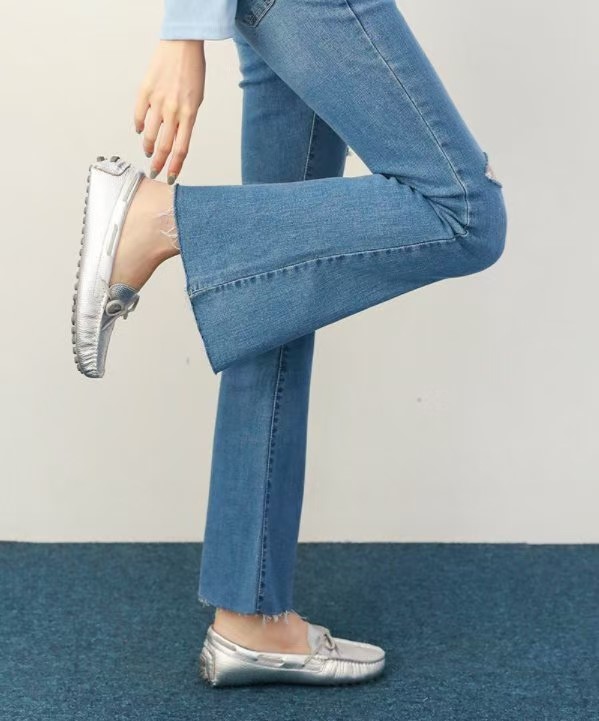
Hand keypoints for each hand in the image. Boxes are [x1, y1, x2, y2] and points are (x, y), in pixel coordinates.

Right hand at [134, 40, 205, 182]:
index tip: (170, 177)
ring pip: (149, 134)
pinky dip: (138, 126)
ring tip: (149, 152)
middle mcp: (173, 110)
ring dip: (148, 147)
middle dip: (158, 163)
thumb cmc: (192, 71)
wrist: (182, 45)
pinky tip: (140, 131)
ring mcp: (158, 101)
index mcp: (189, 114)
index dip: (175, 166)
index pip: (181, 149)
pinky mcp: (145, 91)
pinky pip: (138, 115)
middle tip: (154, 171)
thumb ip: (187, 120)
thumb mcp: (197, 99)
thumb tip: (175, 138)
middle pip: (163, 146)